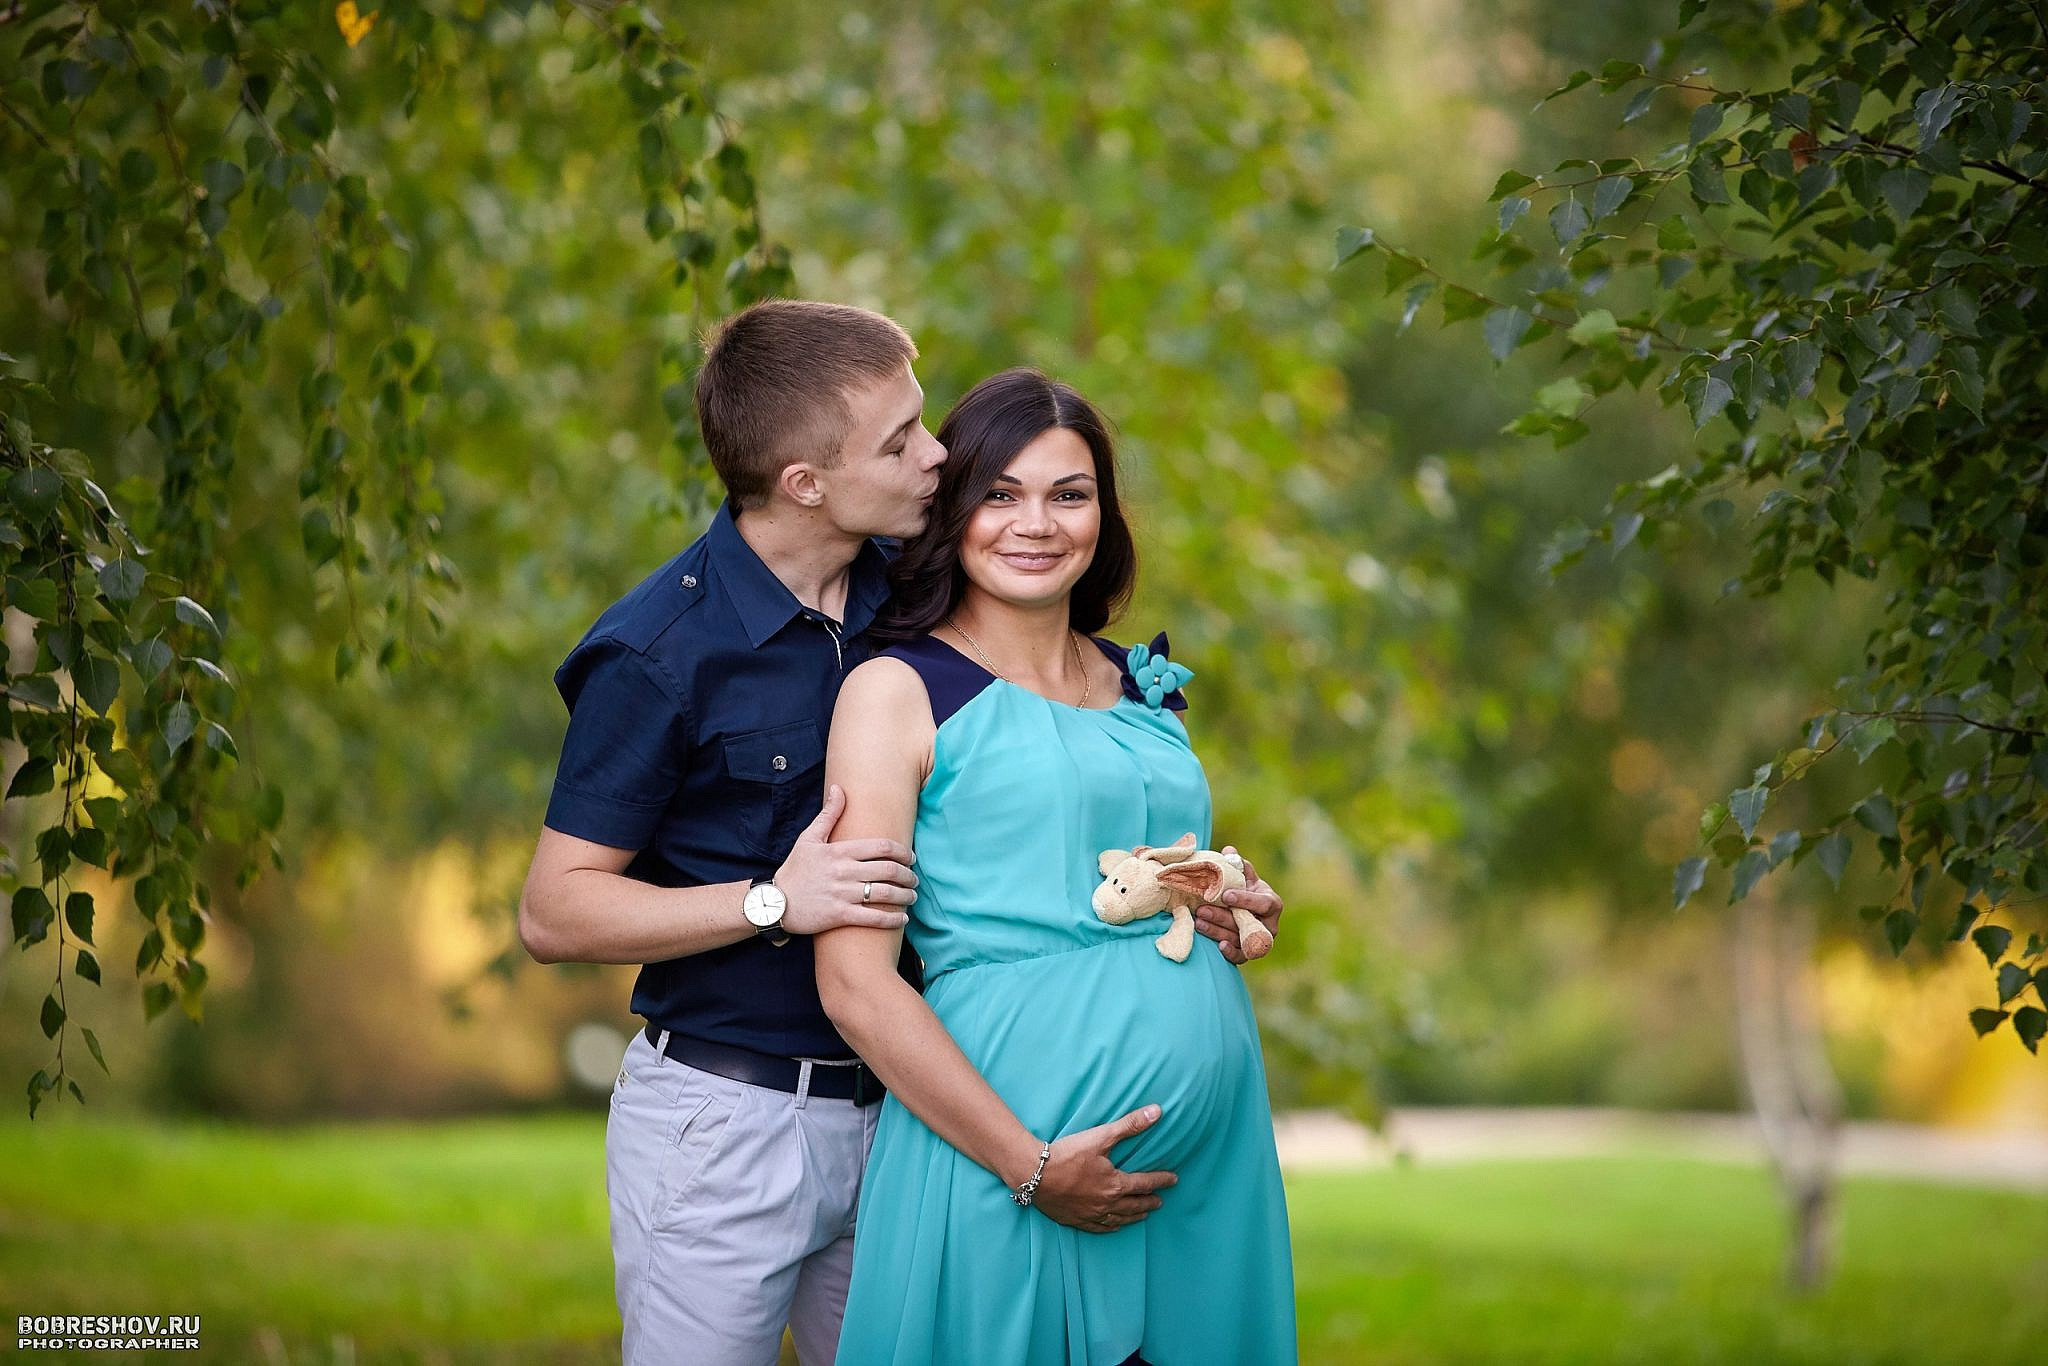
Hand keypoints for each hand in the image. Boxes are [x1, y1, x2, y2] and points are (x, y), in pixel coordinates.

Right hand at [775, 785, 917, 934]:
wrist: (773, 903)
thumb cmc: (794, 870)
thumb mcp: (808, 838)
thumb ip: (828, 815)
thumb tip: (839, 789)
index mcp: (839, 851)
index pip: (881, 847)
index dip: (903, 852)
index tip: (911, 857)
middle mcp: (843, 871)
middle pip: (888, 870)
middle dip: (908, 875)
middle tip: (914, 879)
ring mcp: (842, 894)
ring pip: (884, 894)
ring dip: (905, 896)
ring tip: (911, 897)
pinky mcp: (839, 916)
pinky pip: (873, 918)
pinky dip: (892, 919)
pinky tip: (902, 918)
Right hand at [1024, 1105, 1176, 1233]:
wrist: (1034, 1173)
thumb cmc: (1067, 1153)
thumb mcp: (1101, 1136)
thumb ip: (1130, 1125)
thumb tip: (1157, 1112)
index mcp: (1115, 1184)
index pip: (1146, 1183)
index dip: (1162, 1181)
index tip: (1173, 1180)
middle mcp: (1107, 1204)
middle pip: (1135, 1205)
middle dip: (1149, 1201)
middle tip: (1160, 1201)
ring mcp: (1091, 1214)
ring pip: (1120, 1219)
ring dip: (1134, 1216)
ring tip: (1144, 1214)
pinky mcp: (1076, 1220)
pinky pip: (1100, 1228)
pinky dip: (1112, 1227)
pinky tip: (1115, 1226)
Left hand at [1193, 845, 1281, 964]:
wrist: (1243, 912)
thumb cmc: (1243, 890)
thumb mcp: (1244, 876)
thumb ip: (1237, 864)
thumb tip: (1229, 851)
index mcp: (1272, 903)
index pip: (1262, 903)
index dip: (1245, 899)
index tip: (1225, 894)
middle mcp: (1269, 925)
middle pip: (1246, 923)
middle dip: (1223, 916)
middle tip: (1201, 909)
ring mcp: (1258, 940)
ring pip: (1239, 939)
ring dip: (1217, 931)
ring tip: (1198, 921)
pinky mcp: (1248, 954)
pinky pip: (1241, 957)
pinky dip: (1230, 952)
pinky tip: (1218, 946)